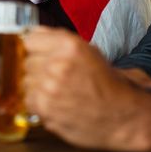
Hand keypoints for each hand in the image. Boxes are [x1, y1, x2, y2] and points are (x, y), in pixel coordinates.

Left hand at [23, 27, 150, 151]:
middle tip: (56, 78)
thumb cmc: (109, 84)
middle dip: (38, 69)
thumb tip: (29, 35)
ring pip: (25, 81)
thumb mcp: (88, 51)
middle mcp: (57, 63)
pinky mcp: (46, 109)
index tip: (41, 56)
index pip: (29, 39)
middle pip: (26, 61)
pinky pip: (28, 101)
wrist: (125, 116)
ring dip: (37, 87)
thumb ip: (57, 40)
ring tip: (58, 93)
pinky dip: (38, 104)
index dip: (36, 49)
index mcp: (68, 45)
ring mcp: (50, 87)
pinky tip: (56, 105)